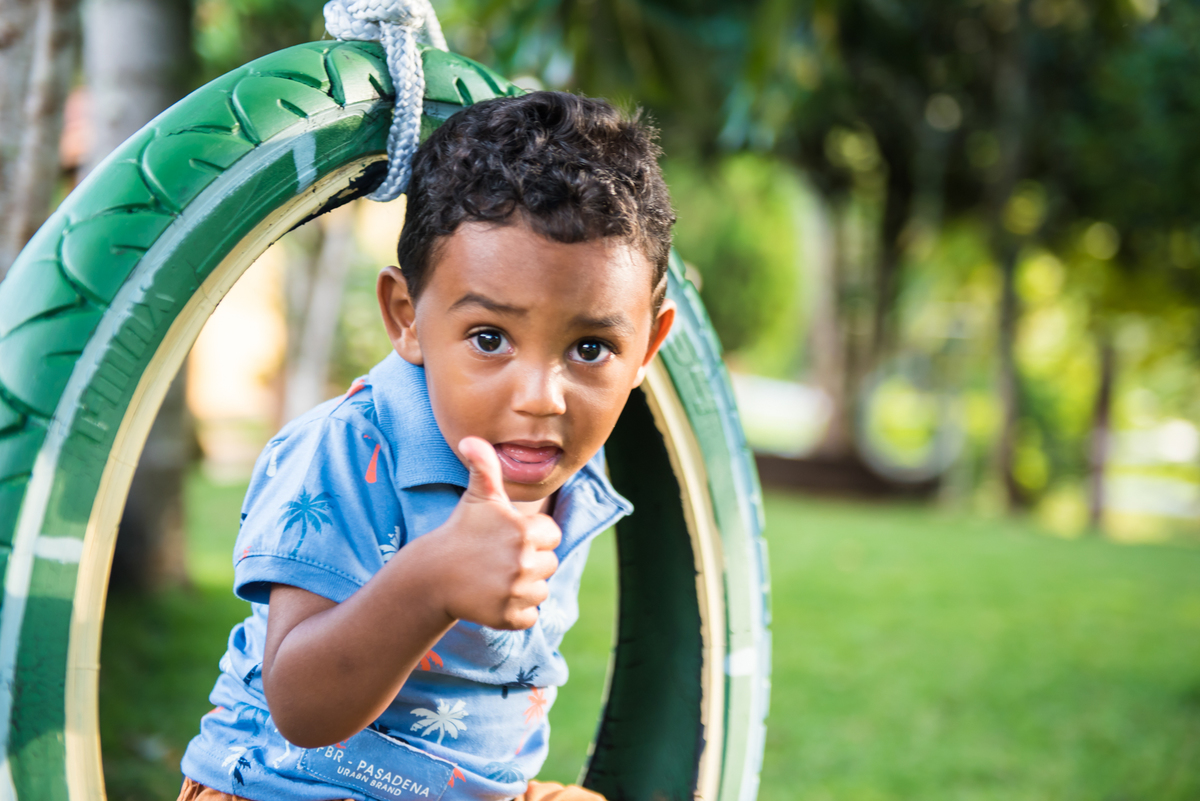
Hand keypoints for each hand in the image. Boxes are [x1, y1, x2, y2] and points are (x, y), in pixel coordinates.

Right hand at [424, 436, 560, 629]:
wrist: (432, 575)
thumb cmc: (460, 531)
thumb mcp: (476, 497)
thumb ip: (483, 466)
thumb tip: (470, 439)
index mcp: (525, 531)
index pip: (552, 534)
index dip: (533, 534)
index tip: (508, 536)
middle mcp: (524, 562)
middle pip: (550, 564)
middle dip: (531, 561)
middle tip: (499, 558)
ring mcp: (516, 591)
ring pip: (541, 590)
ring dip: (525, 586)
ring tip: (496, 577)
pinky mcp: (509, 616)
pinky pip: (530, 616)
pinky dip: (517, 611)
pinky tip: (494, 597)